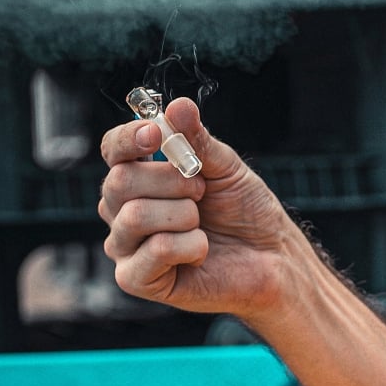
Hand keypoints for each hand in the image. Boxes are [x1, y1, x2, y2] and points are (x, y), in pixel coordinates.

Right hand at [98, 98, 297, 316]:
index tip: (156, 134)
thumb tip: (178, 106)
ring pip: (133, 216)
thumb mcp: (225, 168)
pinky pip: (155, 249)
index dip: (129, 139)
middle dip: (173, 182)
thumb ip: (198, 140)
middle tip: (202, 192)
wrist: (272, 257)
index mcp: (139, 177)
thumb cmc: (246, 212)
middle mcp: (122, 209)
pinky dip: (190, 246)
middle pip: (119, 181)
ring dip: (184, 215)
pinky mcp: (136, 279)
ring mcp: (125, 246)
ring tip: (203, 224)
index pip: (113, 150)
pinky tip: (202, 251)